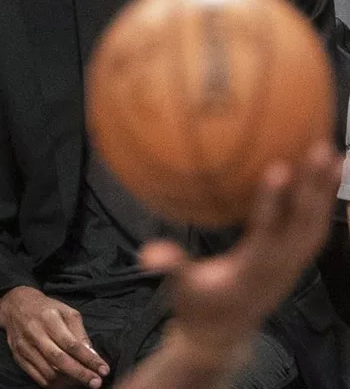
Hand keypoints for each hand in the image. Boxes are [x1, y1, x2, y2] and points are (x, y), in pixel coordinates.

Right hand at [0, 286, 109, 387]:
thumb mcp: (66, 311)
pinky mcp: (18, 357)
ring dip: (69, 381)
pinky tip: (66, 382)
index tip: (104, 370)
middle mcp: (35, 333)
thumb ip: (80, 332)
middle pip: (59, 360)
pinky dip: (55, 384)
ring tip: (82, 382)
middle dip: (81, 374)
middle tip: (96, 383)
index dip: (89, 359)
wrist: (15, 305)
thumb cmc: (46, 309)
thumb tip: (93, 355)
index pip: (71, 344)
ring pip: (49, 372)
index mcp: (49, 318)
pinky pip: (38, 378)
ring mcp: (24, 347)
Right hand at [139, 142, 340, 368]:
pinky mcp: (296, 261)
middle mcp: (280, 265)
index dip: (273, 201)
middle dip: (313, 186)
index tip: (278, 168)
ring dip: (326, 190)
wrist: (223, 334)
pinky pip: (315, 228)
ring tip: (335, 153)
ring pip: (316, 224)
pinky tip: (325, 177)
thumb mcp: (183, 288)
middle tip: (320, 147)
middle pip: (304, 223)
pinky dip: (323, 201)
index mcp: (252, 269)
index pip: (267, 232)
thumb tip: (148, 252)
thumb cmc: (200, 305)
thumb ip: (172, 267)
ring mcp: (292, 264)